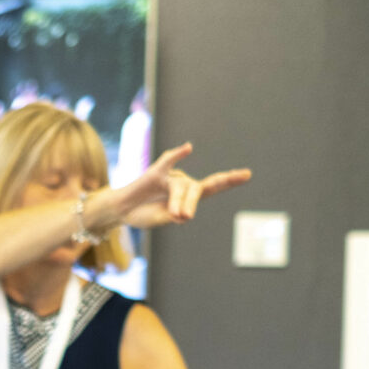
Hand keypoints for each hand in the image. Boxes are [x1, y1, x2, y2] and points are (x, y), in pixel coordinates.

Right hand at [111, 143, 252, 229]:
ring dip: (177, 201)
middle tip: (182, 216)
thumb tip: (183, 212)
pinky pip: (168, 162)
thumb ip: (174, 216)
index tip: (247, 174)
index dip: (229, 180)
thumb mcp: (161, 220)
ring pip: (181, 187)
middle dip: (191, 203)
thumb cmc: (143, 214)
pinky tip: (188, 148)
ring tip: (172, 215)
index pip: (213, 186)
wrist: (121, 210)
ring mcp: (170, 177)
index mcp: (189, 196)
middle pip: (197, 189)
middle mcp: (183, 183)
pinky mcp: (155, 173)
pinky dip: (178, 155)